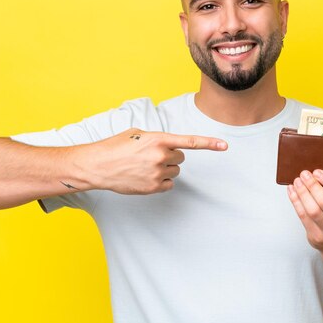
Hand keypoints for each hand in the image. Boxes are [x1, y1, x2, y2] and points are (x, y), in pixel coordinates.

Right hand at [73, 128, 227, 193]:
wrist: (97, 166)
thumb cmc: (115, 147)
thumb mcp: (137, 134)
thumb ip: (157, 138)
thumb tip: (168, 145)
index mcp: (157, 139)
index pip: (189, 142)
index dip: (209, 144)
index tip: (225, 146)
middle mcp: (160, 156)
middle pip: (181, 157)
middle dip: (170, 155)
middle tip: (152, 155)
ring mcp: (157, 173)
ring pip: (175, 170)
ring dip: (165, 168)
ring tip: (144, 166)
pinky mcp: (153, 187)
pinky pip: (169, 183)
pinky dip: (161, 181)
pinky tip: (145, 177)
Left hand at [287, 169, 322, 253]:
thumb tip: (315, 175)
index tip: (317, 172)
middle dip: (312, 185)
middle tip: (304, 174)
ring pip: (312, 210)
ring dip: (302, 193)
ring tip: (296, 182)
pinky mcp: (316, 237)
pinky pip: (303, 217)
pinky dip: (296, 202)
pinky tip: (292, 192)